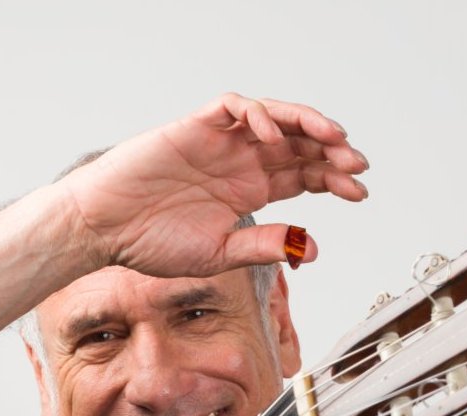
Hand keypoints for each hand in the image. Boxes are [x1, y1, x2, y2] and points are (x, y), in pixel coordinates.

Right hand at [63, 92, 368, 277]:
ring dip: (309, 124)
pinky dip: (259, 115)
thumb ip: (264, 245)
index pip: (304, 176)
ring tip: (334, 139)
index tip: (360, 193)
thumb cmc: (152, 243)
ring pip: (277, 118)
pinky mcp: (197, 126)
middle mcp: (241, 162)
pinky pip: (236, 108)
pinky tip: (274, 138)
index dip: (334, 180)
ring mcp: (221, 142)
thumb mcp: (220, 255)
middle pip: (300, 146)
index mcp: (249, 192)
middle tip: (358, 165)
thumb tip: (311, 248)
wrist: (106, 228)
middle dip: (333, 152)